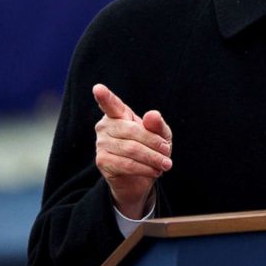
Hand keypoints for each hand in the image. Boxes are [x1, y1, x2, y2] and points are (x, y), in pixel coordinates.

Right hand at [93, 83, 172, 218]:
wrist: (142, 177)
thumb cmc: (151, 148)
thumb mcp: (161, 134)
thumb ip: (157, 125)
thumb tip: (152, 115)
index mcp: (119, 114)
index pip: (111, 104)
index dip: (105, 97)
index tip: (98, 88)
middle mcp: (105, 126)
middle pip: (132, 131)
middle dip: (154, 143)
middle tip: (167, 151)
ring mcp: (101, 143)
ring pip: (131, 149)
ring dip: (152, 158)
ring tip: (165, 164)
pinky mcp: (102, 161)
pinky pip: (126, 164)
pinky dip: (145, 168)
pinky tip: (155, 171)